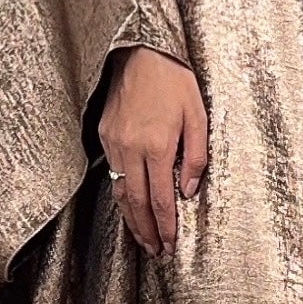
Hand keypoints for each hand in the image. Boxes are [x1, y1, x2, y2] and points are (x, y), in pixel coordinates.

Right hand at [98, 45, 207, 254]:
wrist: (140, 52)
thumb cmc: (174, 80)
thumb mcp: (198, 115)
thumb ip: (196, 156)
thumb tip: (189, 190)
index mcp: (157, 146)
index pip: (161, 199)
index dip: (166, 226)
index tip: (171, 245)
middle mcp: (131, 149)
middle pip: (138, 203)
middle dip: (148, 231)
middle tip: (157, 251)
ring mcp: (114, 143)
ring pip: (121, 192)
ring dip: (132, 219)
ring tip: (143, 238)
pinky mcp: (104, 135)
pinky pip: (113, 174)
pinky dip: (122, 196)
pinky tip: (130, 206)